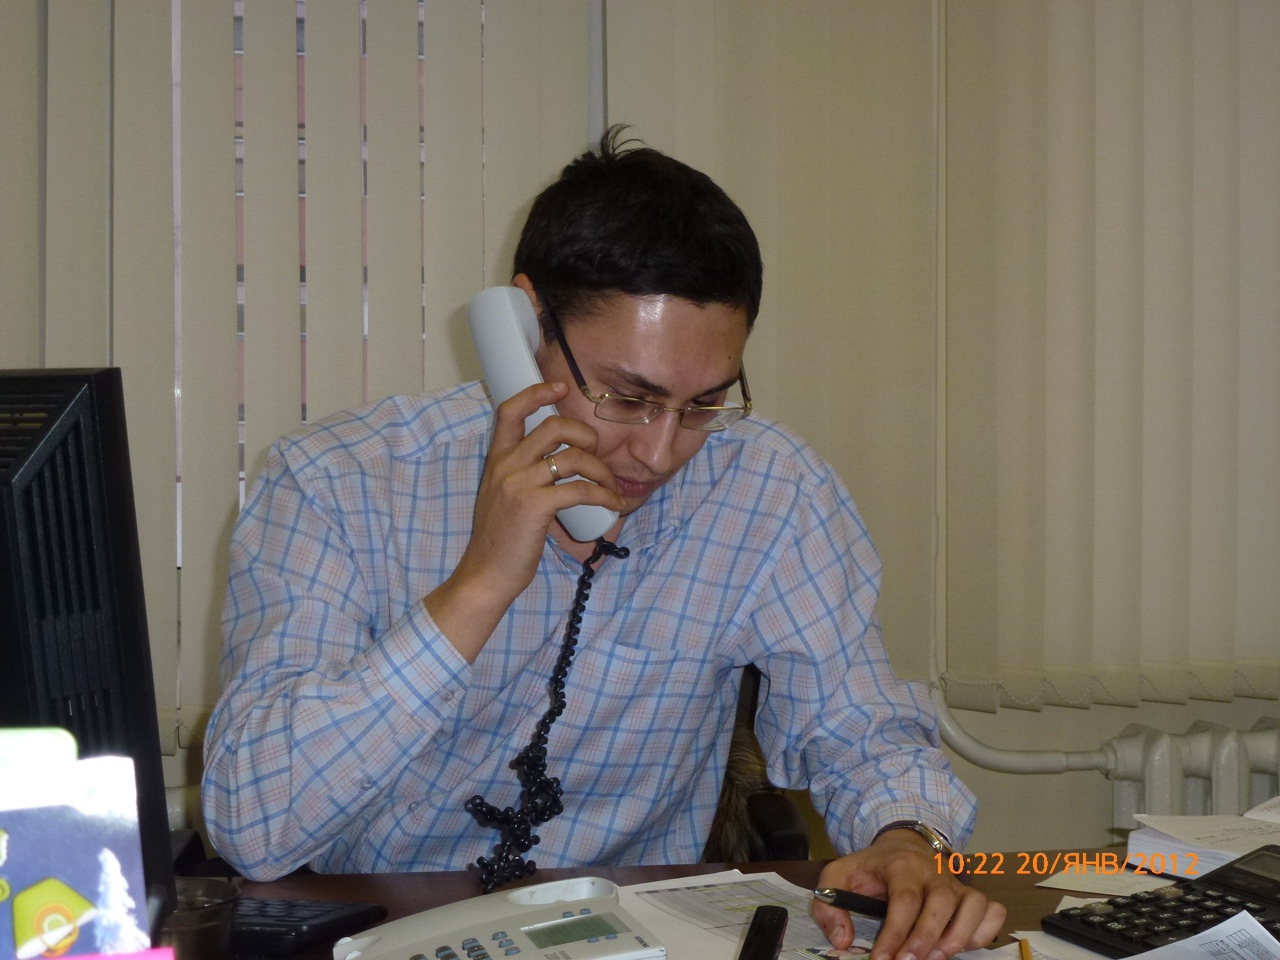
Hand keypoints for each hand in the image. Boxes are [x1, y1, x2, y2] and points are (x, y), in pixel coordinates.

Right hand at [424, 381, 623, 660]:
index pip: (510, 410)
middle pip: (553, 426)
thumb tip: (561, 465)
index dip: (537, 393)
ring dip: (602, 471)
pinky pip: (580, 489)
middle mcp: (505, 466)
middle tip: (596, 452)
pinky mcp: (535, 506)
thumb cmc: (500, 541)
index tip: (561, 387)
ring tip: (610, 487)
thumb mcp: (502, 497)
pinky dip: (604, 495)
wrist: (485, 574)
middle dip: (585, 434)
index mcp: (497, 460)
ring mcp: (519, 484)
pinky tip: (613, 505)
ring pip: (573, 456)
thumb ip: (522, 475)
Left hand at [812, 830, 1005, 959]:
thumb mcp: (838, 875)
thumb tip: (841, 940)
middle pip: (941, 903)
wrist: (900, 845)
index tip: (882, 959)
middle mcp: (935, 871)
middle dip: (926, 939)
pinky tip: (961, 946)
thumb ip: (829, 905)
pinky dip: (983, 932)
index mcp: (902, 864)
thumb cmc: (870, 868)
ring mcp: (957, 882)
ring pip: (974, 905)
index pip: (904, 899)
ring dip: (959, 937)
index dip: (895, 933)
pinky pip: (992, 911)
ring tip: (935, 958)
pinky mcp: (971, 894)